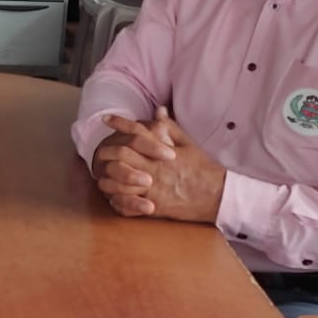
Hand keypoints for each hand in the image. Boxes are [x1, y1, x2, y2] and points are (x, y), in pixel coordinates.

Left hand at [95, 109, 226, 222]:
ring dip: (108, 178)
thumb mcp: (188, 144)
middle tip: (100, 151)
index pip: (136, 132)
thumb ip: (169, 128)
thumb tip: (158, 110)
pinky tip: (113, 196)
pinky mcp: (153, 207)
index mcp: (161, 151)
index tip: (105, 119)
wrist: (217, 195)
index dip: (119, 123)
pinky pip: (126, 205)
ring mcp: (152, 188)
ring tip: (103, 175)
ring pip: (118, 181)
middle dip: (107, 151)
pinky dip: (117, 201)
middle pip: (121, 154)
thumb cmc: (202, 168)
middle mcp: (154, 168)